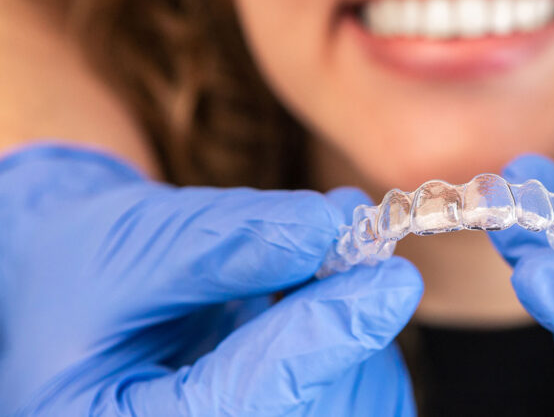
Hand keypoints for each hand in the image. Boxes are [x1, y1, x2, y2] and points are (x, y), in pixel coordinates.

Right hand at [0, 145, 422, 415]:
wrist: (96, 300)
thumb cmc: (91, 274)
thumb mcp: (132, 245)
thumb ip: (225, 240)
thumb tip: (325, 227)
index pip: (243, 404)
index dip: (321, 342)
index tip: (390, 283)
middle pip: (313, 411)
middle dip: (348, 327)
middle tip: (359, 246)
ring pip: (352, 406)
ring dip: (357, 329)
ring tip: (317, 268)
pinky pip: (363, 399)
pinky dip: (360, 342)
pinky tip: (319, 308)